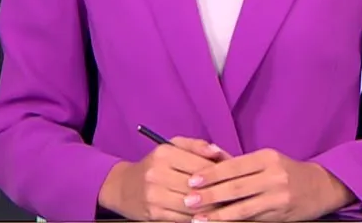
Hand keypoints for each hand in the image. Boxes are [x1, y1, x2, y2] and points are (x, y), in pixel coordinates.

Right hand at [99, 137, 231, 221]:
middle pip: (199, 188)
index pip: (202, 166)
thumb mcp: (172, 146)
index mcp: (164, 154)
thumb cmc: (155, 164)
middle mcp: (157, 174)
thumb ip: (197, 146)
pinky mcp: (154, 215)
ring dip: (213, 209)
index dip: (222, 173)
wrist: (123, 187)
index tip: (237, 178)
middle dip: (221, 193)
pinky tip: (210, 217)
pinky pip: (184, 219)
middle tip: (238, 196)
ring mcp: (154, 196)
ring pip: (194, 206)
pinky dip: (200, 219)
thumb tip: (219, 152)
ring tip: (229, 208)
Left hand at [184, 148, 353, 220]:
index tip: (191, 181)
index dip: (211, 174)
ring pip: (243, 208)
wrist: (321, 187)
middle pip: (236, 187)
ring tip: (198, 219)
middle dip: (210, 196)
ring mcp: (278, 198)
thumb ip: (240, 164)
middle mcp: (274, 177)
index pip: (234, 166)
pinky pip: (253, 221)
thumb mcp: (267, 160)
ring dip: (218, 215)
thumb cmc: (286, 171)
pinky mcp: (281, 216)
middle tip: (188, 201)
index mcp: (267, 158)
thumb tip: (207, 164)